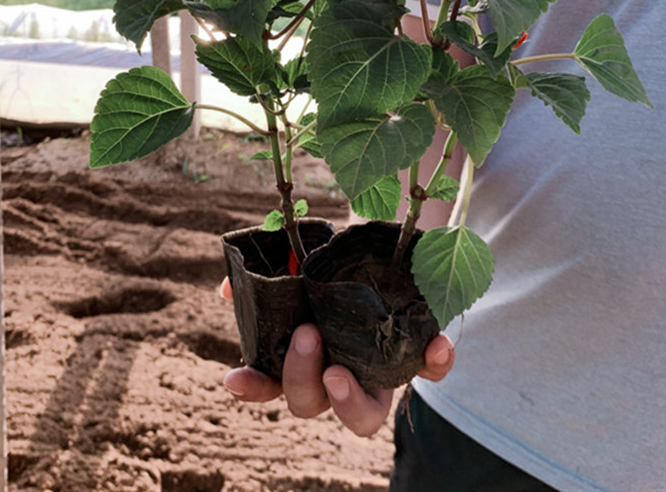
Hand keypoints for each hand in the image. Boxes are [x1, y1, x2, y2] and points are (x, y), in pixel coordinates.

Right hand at [219, 277, 454, 436]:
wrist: (387, 250)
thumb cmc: (337, 265)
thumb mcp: (302, 260)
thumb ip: (271, 272)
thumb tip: (228, 288)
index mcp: (306, 355)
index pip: (272, 384)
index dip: (254, 387)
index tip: (235, 378)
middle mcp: (337, 374)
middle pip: (309, 404)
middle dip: (300, 376)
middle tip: (306, 334)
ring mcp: (376, 375)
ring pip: (364, 416)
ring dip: (349, 401)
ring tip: (340, 372)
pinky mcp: (416, 360)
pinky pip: (429, 373)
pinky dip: (434, 363)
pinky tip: (436, 342)